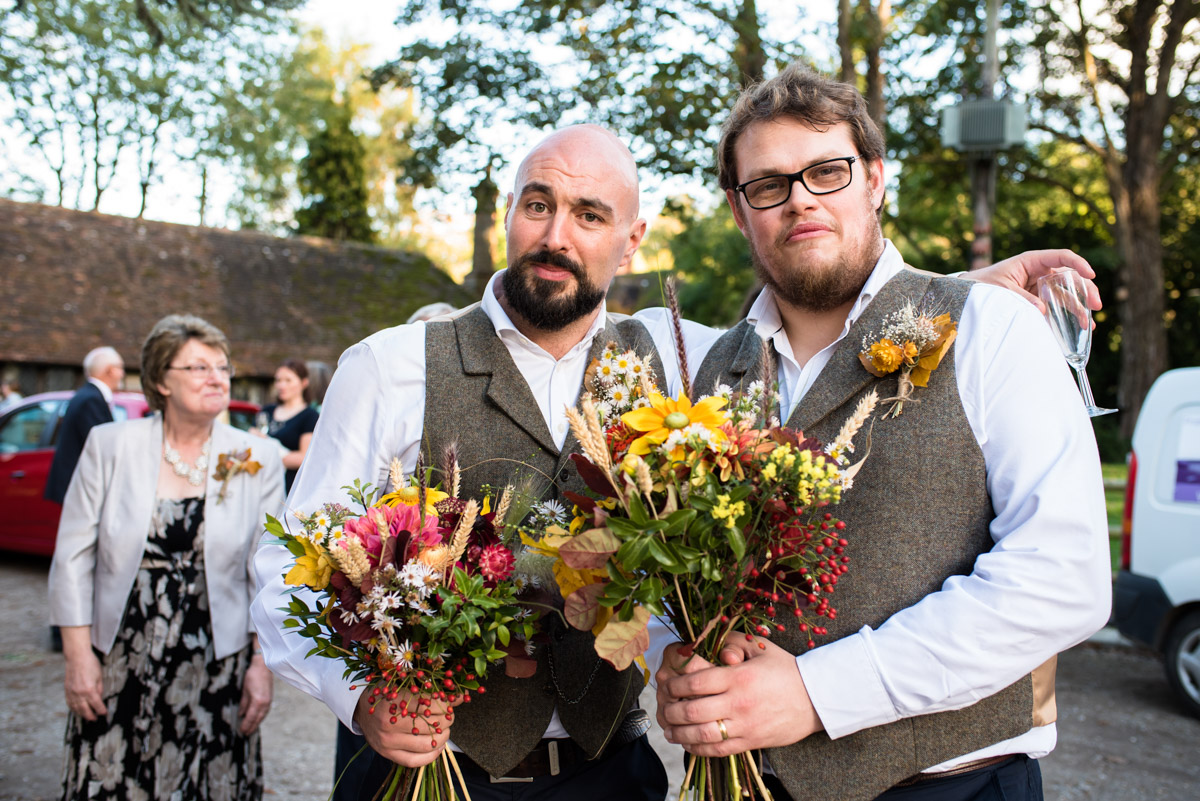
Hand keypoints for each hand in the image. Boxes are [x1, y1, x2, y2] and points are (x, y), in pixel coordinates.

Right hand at [63, 649, 105, 721]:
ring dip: (82, 715)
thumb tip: (99, 699)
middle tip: (95, 719)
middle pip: (85, 710)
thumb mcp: (99, 677)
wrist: (76, 657)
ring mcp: (71, 693)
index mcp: (89, 690)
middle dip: (91, 716)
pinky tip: (78, 710)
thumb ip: (99, 689)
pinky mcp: (66, 690)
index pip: (96, 705)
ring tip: (88, 717)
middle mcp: (79, 693)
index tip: (104, 714)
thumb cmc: (90, 664)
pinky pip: (70, 704)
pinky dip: (74, 709)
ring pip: (76, 709)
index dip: (101, 711)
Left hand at [238, 655, 272, 734]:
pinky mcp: (270, 698)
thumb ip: (243, 703)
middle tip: (246, 733)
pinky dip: (261, 717)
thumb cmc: (253, 676)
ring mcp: (269, 701)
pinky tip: (258, 718)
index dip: (246, 725)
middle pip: (258, 719)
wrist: (264, 666)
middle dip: (252, 726)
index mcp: (257, 701)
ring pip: (263, 716)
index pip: (251, 717)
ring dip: (257, 723)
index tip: (241, 730)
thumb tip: (241, 714)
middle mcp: (265, 703)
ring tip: (252, 728)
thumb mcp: (245, 690)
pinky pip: (265, 711)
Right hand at [353, 687, 454, 767]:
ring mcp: (389, 741)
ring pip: (428, 744)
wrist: (361, 707)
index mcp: (395, 700)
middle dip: (447, 718)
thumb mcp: (406, 683)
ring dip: (444, 737)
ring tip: (445, 729)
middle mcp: (390, 723)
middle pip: (432, 724)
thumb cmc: (388, 691)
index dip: (447, 702)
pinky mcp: (388, 754)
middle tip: (449, 714)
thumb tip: (461, 696)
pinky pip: (415, 761)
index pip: (431, 703)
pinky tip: (438, 746)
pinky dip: (432, 755)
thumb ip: (432, 688)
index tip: (453, 700)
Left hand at [657, 637, 822, 756]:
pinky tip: (688, 743)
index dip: (674, 684)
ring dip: (679, 733)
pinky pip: (718, 750)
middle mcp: (738, 703)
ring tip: (669, 729)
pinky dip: (698, 748)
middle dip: (670, 710)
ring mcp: (744, 725)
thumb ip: (732, 642)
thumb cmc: (787, 671)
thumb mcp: (760, 648)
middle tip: (663, 707)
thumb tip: (706, 642)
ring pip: (701, 735)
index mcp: (738, 677)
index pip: (695, 683)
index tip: (666, 684)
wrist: (816, 698)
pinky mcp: (751, 742)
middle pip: (692, 711)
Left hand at [968, 249, 1101, 314]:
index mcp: (1032, 261)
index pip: (1062, 257)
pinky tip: (1080, 326)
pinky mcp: (1039, 299)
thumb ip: (1022, 298)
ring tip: (1089, 325)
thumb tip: (1042, 310)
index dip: (1078, 264)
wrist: (971, 292)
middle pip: (1070, 277)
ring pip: (1067, 294)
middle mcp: (1041, 272)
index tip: (1091, 274)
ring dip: (1079, 308)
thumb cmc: (984, 284)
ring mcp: (1041, 286)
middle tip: (1096, 305)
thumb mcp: (1002, 290)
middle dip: (1086, 291)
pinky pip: (1057, 305)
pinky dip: (1068, 315)